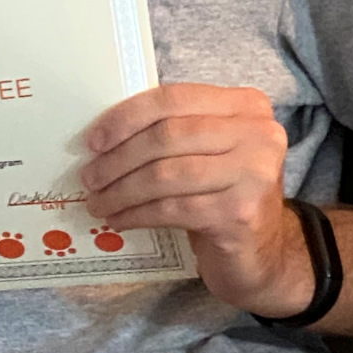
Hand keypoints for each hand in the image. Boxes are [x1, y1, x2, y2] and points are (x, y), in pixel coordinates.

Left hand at [81, 83, 313, 315]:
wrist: (263, 254)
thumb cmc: (223, 193)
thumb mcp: (207, 151)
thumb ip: (174, 130)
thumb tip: (103, 132)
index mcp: (247, 105)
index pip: (174, 98)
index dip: (128, 116)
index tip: (94, 140)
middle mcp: (259, 134)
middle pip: (168, 136)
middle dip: (119, 158)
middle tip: (90, 177)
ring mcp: (254, 174)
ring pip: (166, 174)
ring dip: (122, 190)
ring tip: (98, 202)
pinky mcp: (240, 214)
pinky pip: (172, 208)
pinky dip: (138, 213)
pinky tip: (119, 219)